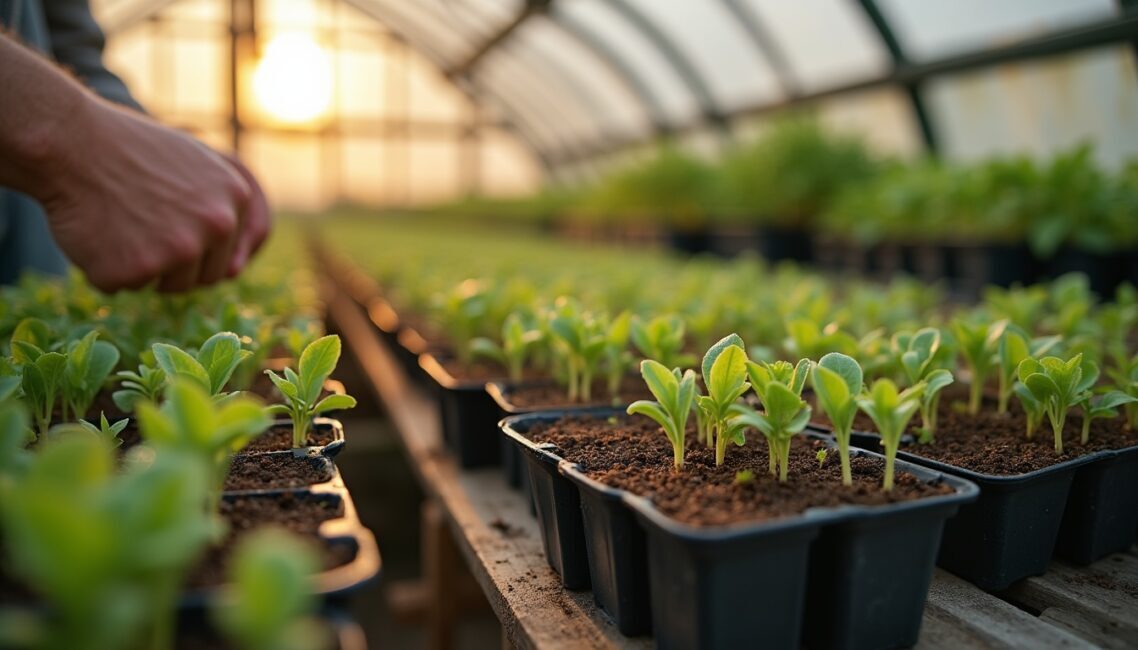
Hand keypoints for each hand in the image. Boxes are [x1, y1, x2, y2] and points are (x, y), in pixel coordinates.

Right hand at [33, 97, 268, 292]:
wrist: (69, 140)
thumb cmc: (129, 150)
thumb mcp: (197, 164)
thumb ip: (223, 206)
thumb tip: (239, 264)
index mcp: (235, 199)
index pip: (227, 257)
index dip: (193, 249)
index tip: (167, 229)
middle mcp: (216, 226)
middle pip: (202, 278)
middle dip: (173, 266)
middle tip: (138, 231)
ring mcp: (179, 250)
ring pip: (166, 287)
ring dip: (140, 269)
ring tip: (118, 226)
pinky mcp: (138, 269)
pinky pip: (120, 286)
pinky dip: (102, 268)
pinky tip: (94, 231)